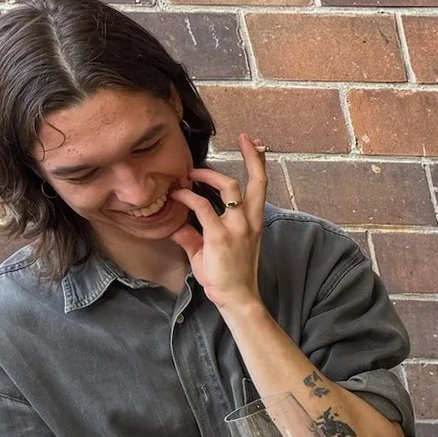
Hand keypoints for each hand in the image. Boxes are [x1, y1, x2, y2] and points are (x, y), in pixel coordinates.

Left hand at [169, 133, 268, 307]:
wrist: (237, 298)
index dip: (259, 163)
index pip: (261, 187)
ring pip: (229, 187)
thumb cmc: (228, 277)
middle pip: (256, 180)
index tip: (255, 145)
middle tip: (245, 138)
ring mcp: (236, 228)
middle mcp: (250, 221)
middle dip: (251, 156)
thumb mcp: (210, 253)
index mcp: (254, 222)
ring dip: (209, 175)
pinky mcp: (219, 236)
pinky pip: (202, 207)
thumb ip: (193, 237)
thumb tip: (176, 227)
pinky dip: (188, 197)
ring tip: (192, 173)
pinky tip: (177, 195)